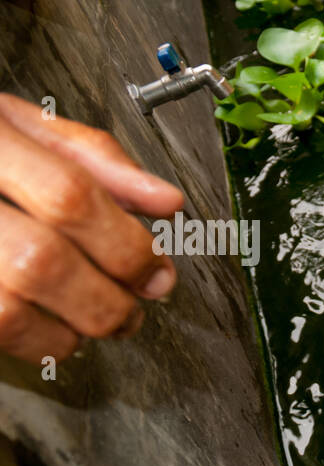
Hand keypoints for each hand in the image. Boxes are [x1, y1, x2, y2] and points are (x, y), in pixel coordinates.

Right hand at [0, 94, 183, 364]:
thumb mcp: (19, 124)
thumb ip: (94, 158)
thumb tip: (166, 201)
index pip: (67, 196)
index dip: (125, 242)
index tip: (158, 268)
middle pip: (41, 260)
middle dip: (108, 295)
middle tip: (136, 303)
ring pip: (11, 307)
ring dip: (76, 324)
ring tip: (104, 317)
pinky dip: (40, 341)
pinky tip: (58, 328)